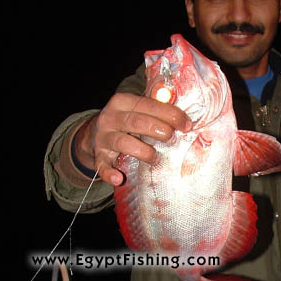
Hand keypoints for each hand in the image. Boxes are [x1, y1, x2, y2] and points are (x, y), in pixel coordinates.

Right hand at [73, 92, 191, 185]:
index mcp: (122, 101)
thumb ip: (155, 104)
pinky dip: (110, 173)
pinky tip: (119, 178)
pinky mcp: (98, 156)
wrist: (94, 133)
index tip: (186, 125)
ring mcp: (102, 137)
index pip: (148, 104)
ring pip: (123, 143)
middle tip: (172, 139)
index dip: (170, 114)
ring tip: (156, 158)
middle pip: (137, 122)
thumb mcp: (136, 107)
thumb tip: (177, 102)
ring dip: (144, 151)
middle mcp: (110, 117)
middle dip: (159, 130)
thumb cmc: (126, 119)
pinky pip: (102, 165)